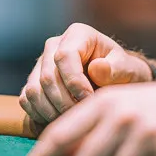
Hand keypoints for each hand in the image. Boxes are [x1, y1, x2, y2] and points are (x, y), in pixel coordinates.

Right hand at [19, 24, 152, 127]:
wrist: (115, 84)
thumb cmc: (123, 74)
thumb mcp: (129, 70)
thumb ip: (116, 69)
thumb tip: (96, 68)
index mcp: (78, 34)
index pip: (64, 56)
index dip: (75, 82)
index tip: (89, 99)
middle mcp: (54, 45)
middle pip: (48, 77)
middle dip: (65, 102)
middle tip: (83, 115)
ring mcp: (40, 64)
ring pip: (34, 91)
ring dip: (52, 112)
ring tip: (74, 119)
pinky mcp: (33, 82)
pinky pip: (26, 101)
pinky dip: (41, 115)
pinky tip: (61, 120)